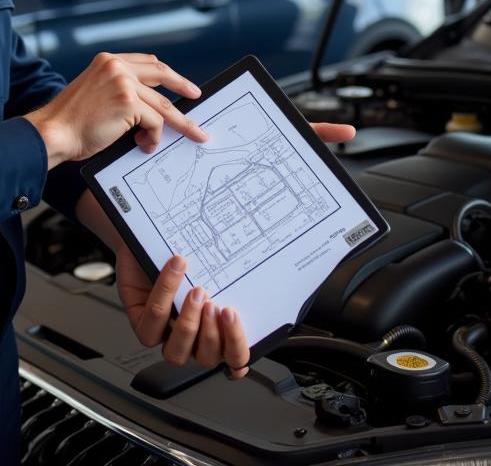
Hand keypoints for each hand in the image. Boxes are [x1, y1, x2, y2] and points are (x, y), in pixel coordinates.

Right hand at [25, 52, 206, 166]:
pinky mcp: (128, 102)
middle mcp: (116, 67)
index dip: (166, 74)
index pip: (146, 62)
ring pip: (163, 104)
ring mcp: (123, 83)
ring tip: (192, 134)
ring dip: (178, 123)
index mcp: (107, 61)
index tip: (179, 83)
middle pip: (161, 74)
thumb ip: (118, 90)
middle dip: (183, 86)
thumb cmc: (70, 121)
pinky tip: (145, 145)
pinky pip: (155, 122)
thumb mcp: (94, 93)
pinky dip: (154, 137)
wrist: (53, 132)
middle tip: (196, 95)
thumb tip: (148, 108)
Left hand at [115, 120, 356, 378]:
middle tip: (223, 304)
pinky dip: (162, 303)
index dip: (244, 347)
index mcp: (235, 298)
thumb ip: (304, 144)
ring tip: (199, 292)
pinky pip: (151, 328)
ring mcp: (171, 317)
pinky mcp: (143, 312)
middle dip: (223, 339)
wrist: (143, 198)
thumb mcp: (256, 166)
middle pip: (219, 359)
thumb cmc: (203, 191)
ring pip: (183, 354)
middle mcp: (204, 315)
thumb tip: (347, 131)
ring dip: (192, 329)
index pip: (244, 349)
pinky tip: (175, 267)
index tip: (242, 314)